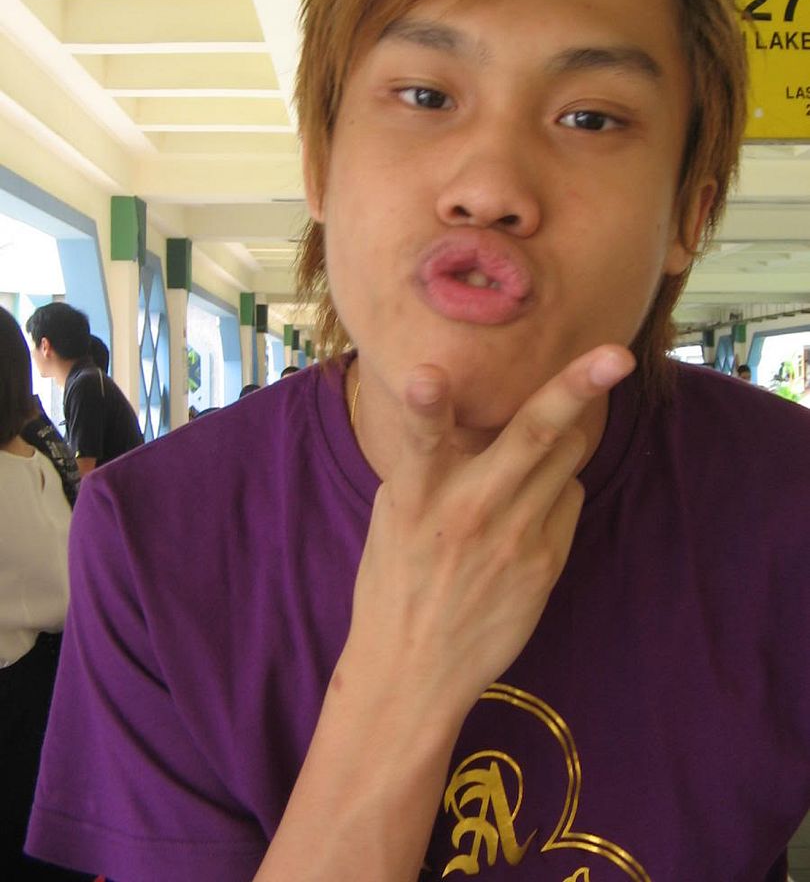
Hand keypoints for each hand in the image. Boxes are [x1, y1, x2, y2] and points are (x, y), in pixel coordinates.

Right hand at [343, 344, 635, 720]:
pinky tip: (527, 510)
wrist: (415, 669)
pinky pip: (570, 496)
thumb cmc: (395, 579)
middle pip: (535, 434)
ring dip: (561, 434)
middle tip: (617, 355)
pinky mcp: (547, 563)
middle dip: (577, 387)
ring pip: (568, 454)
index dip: (426, 404)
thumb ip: (433, 462)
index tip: (429, 376)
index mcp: (417, 494)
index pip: (421, 438)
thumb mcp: (394, 514)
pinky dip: (556, 488)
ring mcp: (516, 537)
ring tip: (539, 443)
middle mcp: (470, 510)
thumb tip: (476, 415)